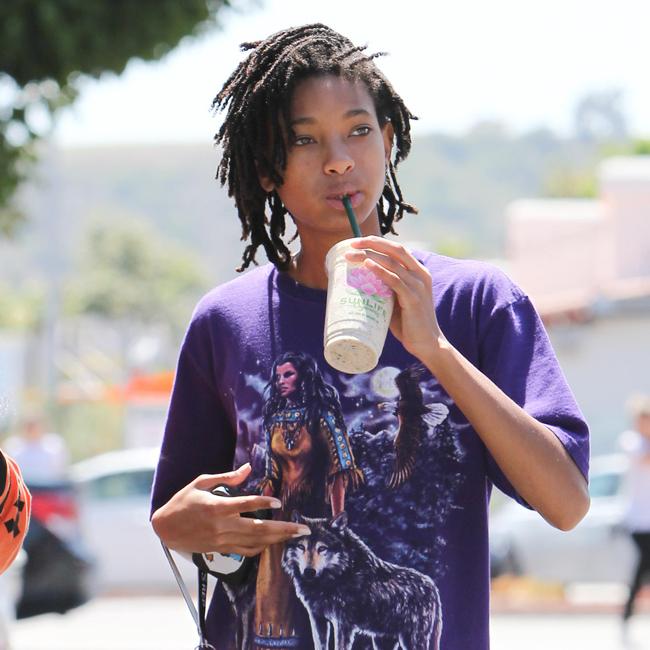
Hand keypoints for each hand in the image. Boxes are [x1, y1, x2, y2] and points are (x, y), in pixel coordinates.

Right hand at [151, 463, 310, 555]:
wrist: (165, 529)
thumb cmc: (183, 501)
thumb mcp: (201, 482)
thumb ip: (226, 478)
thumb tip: (247, 468)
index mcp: (217, 506)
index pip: (245, 504)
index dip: (263, 503)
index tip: (279, 502)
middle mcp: (222, 525)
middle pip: (259, 529)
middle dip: (284, 529)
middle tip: (303, 529)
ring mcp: (223, 540)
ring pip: (256, 542)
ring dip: (278, 539)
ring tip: (295, 535)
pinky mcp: (221, 549)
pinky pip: (246, 551)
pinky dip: (262, 547)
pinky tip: (273, 543)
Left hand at [346, 236, 443, 361]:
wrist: (426, 343)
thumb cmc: (409, 323)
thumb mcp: (397, 299)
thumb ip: (387, 287)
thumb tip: (361, 280)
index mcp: (418, 272)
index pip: (398, 249)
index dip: (378, 242)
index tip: (358, 242)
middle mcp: (420, 275)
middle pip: (395, 250)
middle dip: (372, 243)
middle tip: (352, 243)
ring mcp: (418, 286)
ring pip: (392, 263)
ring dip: (370, 256)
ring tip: (352, 255)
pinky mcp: (413, 299)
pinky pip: (395, 281)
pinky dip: (380, 271)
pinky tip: (367, 265)